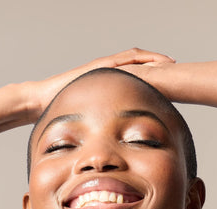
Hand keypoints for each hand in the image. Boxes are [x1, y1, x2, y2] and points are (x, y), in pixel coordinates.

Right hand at [25, 48, 174, 121]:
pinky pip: (122, 60)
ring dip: (153, 59)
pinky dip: (139, 60)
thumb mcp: (88, 117)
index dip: (153, 73)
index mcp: (107, 82)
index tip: (170, 79)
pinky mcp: (98, 67)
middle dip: (158, 64)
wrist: (40, 100)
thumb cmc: (60, 111)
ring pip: (134, 57)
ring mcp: (103, 67)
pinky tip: (153, 63)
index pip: (135, 73)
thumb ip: (100, 122)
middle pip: (139, 62)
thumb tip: (111, 143)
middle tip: (176, 67)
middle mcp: (107, 72)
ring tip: (170, 63)